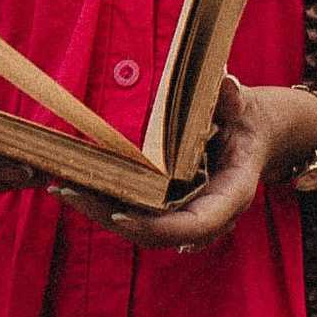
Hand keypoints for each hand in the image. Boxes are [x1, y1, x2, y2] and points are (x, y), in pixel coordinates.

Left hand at [57, 78, 316, 253]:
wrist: (254, 136)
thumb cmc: (246, 118)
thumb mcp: (242, 104)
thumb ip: (233, 98)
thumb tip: (226, 83)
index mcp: (232, 193)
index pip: (195, 224)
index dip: (158, 225)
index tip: (119, 213)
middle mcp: (209, 214)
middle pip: (156, 233)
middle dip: (110, 216)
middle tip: (69, 191)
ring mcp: (189, 216)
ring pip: (143, 229)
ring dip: (102, 212)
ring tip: (63, 187)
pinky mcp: (172, 211)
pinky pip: (140, 217)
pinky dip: (110, 205)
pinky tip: (78, 187)